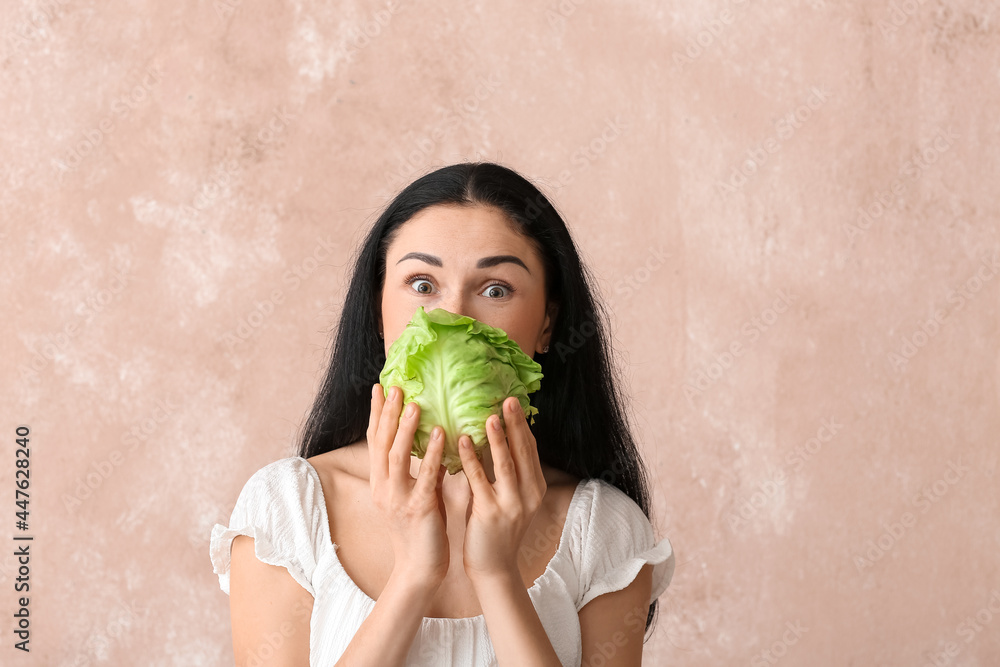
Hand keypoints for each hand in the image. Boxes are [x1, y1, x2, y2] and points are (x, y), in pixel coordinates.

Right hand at [368, 383, 449, 587]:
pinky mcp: (417, 509)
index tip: (379, 387)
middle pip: (381, 443)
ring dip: (405, 428)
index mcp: (381, 483)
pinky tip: (440, 434)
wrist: (419, 570)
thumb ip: (419, 469)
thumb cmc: (422, 531)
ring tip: (414, 404)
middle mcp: (383, 488)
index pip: (375, 441)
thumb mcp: (415, 494)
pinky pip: (424, 476)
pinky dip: (431, 453)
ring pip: (397, 456)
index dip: (376, 413)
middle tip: (394, 386)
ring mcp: (398, 499)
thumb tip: (432, 439)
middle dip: (386, 413)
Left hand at [458, 396, 547, 582]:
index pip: (531, 449)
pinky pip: (480, 480)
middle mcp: (528, 493)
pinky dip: (471, 459)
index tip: (515, 402)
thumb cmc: (495, 529)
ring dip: (498, 438)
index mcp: (535, 487)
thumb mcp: (508, 497)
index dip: (523, 425)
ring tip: (489, 416)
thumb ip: (504, 471)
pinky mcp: (491, 513)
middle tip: (508, 399)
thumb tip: (494, 438)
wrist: (493, 567)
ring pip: (505, 464)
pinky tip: (461, 442)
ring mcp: (512, 504)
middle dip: (515, 424)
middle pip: (523, 451)